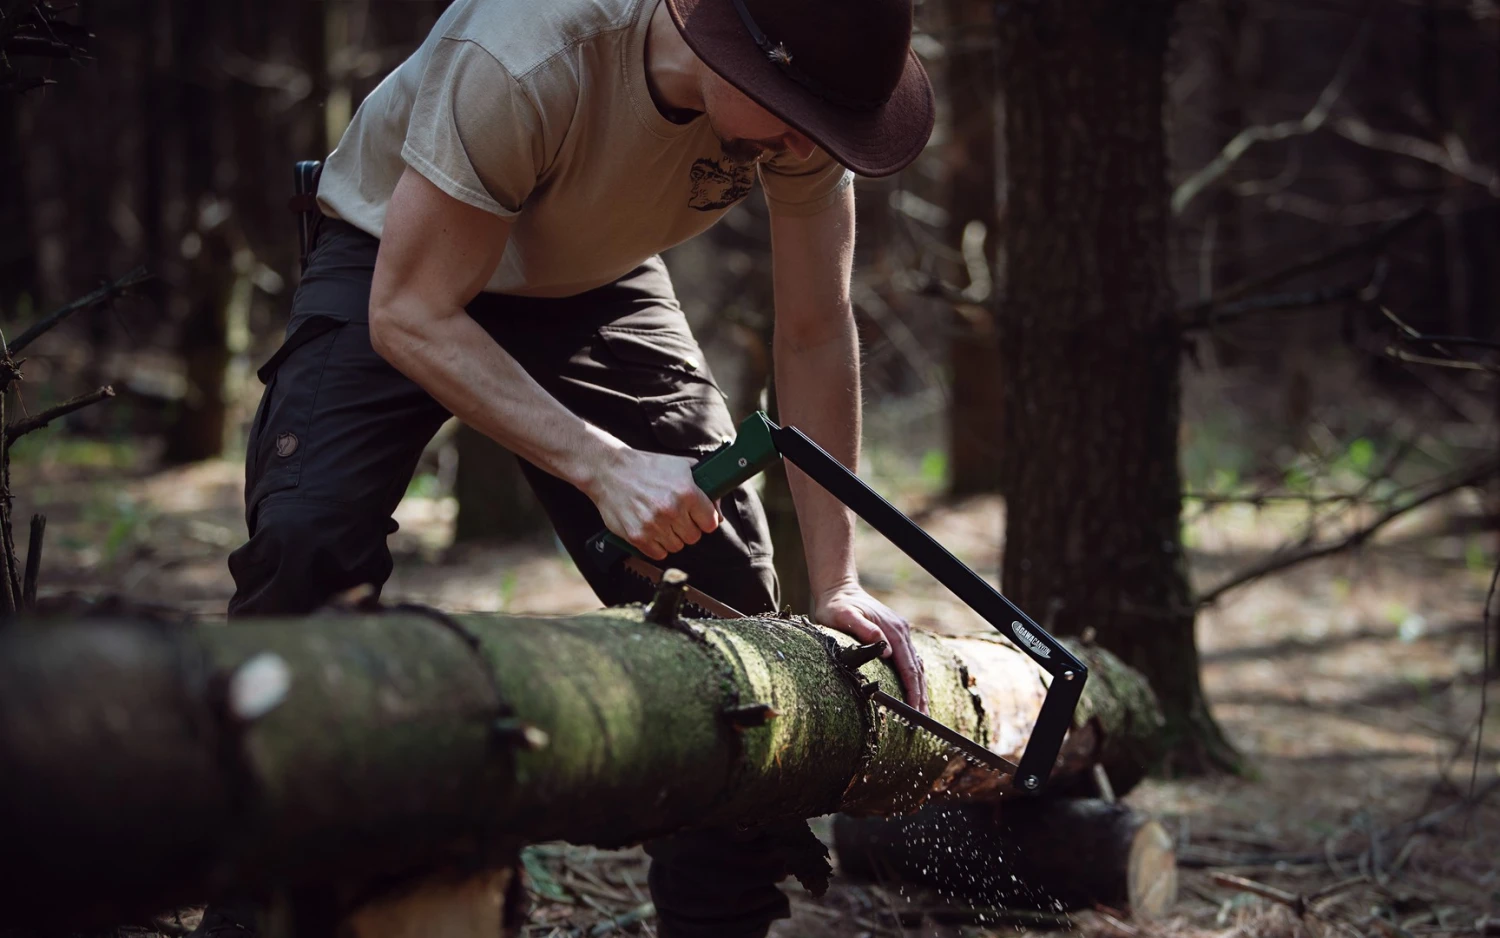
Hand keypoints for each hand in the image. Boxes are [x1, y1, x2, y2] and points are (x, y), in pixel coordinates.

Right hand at [591, 448, 720, 559]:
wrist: (610, 471)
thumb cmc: (647, 467)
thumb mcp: (682, 466)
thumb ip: (706, 487)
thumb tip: (718, 514)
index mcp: (686, 492)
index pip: (710, 523)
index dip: (705, 520)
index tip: (698, 517)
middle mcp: (671, 510)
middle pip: (694, 537)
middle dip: (688, 528)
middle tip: (676, 517)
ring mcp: (653, 525)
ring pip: (677, 546)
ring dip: (672, 537)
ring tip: (661, 521)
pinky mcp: (637, 536)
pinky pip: (658, 554)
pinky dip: (656, 545)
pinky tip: (651, 530)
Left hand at [815, 584, 927, 713]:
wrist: (839, 589)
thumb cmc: (837, 605)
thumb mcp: (845, 615)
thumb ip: (865, 630)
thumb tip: (885, 650)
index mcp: (893, 630)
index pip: (908, 667)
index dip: (913, 690)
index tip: (915, 710)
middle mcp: (902, 632)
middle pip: (916, 669)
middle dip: (920, 695)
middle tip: (922, 720)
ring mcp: (901, 632)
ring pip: (916, 665)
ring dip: (919, 688)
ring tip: (920, 710)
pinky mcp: (896, 633)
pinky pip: (910, 658)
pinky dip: (914, 676)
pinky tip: (914, 688)